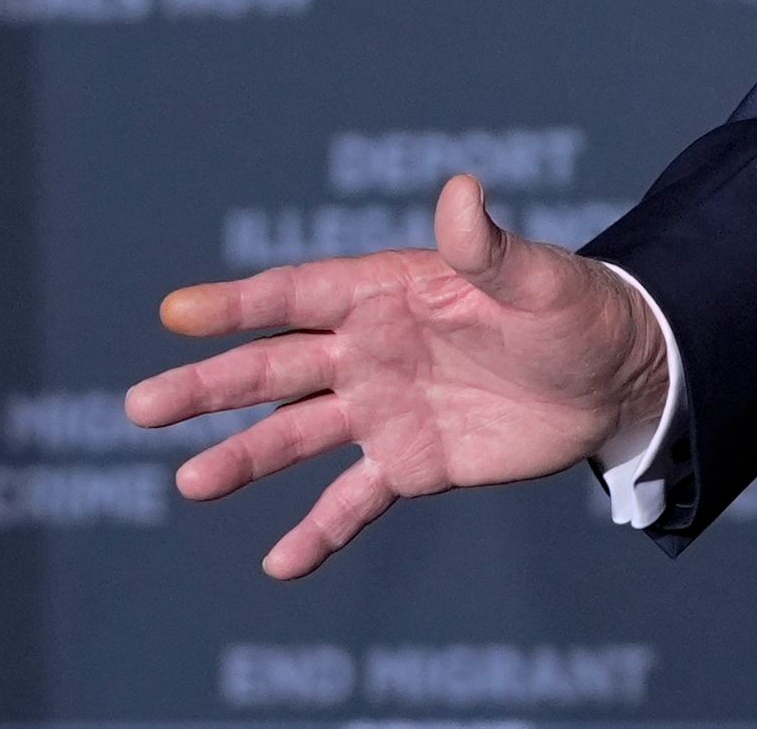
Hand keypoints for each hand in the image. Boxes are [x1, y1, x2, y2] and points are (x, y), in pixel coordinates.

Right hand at [125, 174, 672, 577]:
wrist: (616, 376)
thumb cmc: (577, 310)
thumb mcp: (540, 278)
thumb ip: (490, 248)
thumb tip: (463, 191)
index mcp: (391, 292)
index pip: (301, 294)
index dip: (240, 303)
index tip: (176, 313)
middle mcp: (371, 350)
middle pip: (274, 368)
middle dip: (208, 386)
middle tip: (140, 406)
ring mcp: (384, 409)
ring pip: (295, 436)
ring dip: (244, 459)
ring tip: (191, 483)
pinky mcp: (411, 463)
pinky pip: (352, 502)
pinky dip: (317, 533)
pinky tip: (280, 565)